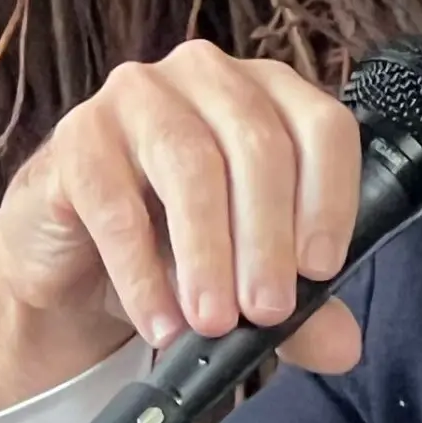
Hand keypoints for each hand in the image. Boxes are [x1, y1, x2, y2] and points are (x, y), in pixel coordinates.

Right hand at [0, 39, 363, 420]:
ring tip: (216, 322)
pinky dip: (141, 272)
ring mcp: (139, 95)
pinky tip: (161, 321)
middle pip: (258, 146)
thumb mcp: (250, 269)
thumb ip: (303, 303)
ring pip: (191, 164)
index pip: (322, 127)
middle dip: (267, 239)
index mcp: (270, 92)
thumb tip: (343, 347)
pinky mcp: (78, 135)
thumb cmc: (180, 241)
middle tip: (267, 311)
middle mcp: (210, 75)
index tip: (321, 270)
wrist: (80, 253)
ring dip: (209, 253)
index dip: (329, 198)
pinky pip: (116, 202)